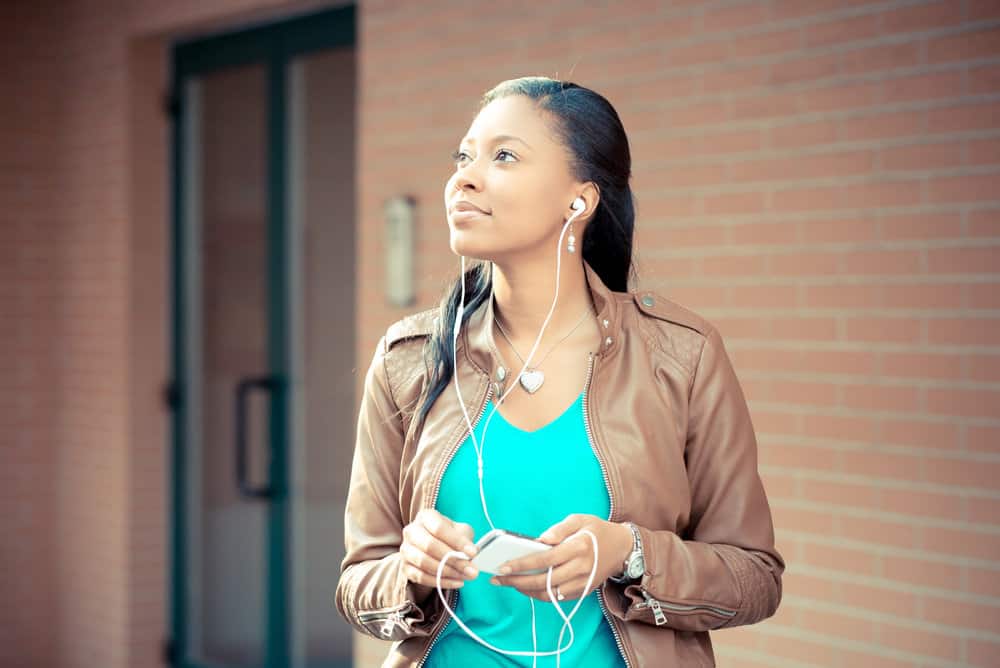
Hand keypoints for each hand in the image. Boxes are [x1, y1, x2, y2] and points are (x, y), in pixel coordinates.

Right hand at [400, 509, 479, 589]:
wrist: (433, 548)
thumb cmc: (448, 537)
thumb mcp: (460, 531)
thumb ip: (466, 539)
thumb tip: (471, 553)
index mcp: (426, 517)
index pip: (439, 528)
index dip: (457, 541)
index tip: (473, 552)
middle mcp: (411, 531)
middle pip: (430, 545)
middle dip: (453, 559)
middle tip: (472, 569)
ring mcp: (406, 550)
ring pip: (424, 563)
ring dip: (448, 572)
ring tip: (465, 576)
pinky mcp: (405, 567)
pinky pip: (422, 577)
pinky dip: (440, 582)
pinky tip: (456, 582)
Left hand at [489, 514, 632, 600]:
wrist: (623, 548)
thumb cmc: (597, 530)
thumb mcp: (579, 519)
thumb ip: (559, 529)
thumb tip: (540, 540)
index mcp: (578, 547)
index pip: (544, 558)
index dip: (522, 564)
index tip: (503, 566)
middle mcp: (581, 568)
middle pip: (544, 580)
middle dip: (517, 581)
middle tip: (498, 579)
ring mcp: (583, 582)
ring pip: (549, 594)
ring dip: (526, 591)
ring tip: (509, 583)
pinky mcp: (583, 591)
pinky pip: (558, 597)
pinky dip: (540, 594)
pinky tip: (527, 587)